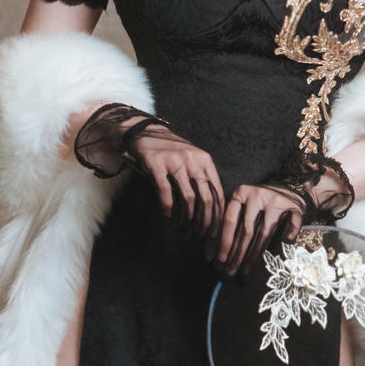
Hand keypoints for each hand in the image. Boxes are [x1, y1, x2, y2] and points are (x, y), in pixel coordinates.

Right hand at [127, 124, 227, 241]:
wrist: (146, 131)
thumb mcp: (193, 158)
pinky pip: (165, 191)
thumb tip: (212, 207)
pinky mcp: (157, 164)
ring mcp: (174, 162)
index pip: (217, 191)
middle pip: (205, 198)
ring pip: (187, 197)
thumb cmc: (172, 149)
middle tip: (201, 234)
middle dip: (205, 221)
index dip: (218, 214)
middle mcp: (192, 160)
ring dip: (187, 217)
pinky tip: (168, 215)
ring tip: (184, 226)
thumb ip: (202, 176)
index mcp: (205, 160)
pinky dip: (168, 207)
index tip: (215, 229)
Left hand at [214, 183, 306, 278]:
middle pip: (246, 230)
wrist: (287, 191)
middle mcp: (257, 195)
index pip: (230, 221)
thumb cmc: (259, 206)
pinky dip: (289, 234)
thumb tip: (218, 255)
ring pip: (264, 232)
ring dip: (254, 255)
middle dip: (237, 255)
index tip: (220, 261)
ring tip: (245, 271)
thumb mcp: (243, 208)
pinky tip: (284, 244)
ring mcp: (276, 200)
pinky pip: (293, 223)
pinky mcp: (294, 207)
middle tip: (230, 272)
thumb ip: (232, 224)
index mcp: (241, 193)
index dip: (225, 243)